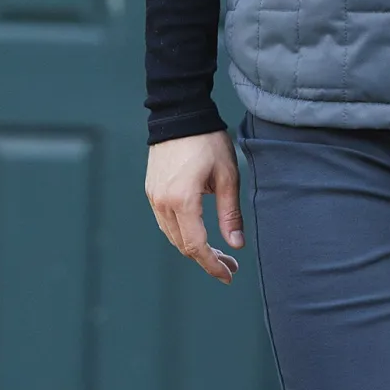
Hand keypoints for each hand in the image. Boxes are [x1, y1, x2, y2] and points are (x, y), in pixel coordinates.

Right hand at [145, 130, 244, 283]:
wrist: (180, 115)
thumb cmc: (209, 142)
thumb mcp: (227, 177)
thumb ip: (230, 213)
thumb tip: (236, 245)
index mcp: (182, 200)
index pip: (196, 246)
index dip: (213, 265)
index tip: (229, 275)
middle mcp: (162, 203)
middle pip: (183, 245)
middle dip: (207, 259)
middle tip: (231, 265)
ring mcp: (154, 197)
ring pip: (173, 236)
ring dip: (194, 248)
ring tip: (219, 252)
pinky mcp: (152, 191)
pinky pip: (165, 222)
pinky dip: (183, 233)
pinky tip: (200, 233)